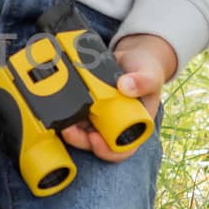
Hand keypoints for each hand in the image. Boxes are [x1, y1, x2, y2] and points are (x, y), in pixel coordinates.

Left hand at [59, 32, 175, 162]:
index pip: (121, 150)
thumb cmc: (147, 70)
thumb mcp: (150, 74)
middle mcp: (115, 126)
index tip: (94, 138)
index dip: (106, 150)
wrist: (131, 57)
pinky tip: (58, 101)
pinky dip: (65, 110)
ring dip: (68, 125)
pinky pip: (73, 113)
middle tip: (67, 127)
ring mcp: (99, 117)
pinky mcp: (87, 107)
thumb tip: (125, 86)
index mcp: (134, 127)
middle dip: (78, 138)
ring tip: (58, 114)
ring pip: (80, 131)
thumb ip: (143, 81)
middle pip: (94, 143)